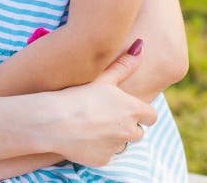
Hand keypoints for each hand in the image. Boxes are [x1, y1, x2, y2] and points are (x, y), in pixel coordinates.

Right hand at [48, 41, 155, 167]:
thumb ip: (124, 65)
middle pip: (138, 132)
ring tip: (93, 124)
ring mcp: (116, 147)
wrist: (54, 121)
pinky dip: (98, 148)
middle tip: (106, 115)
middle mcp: (129, 131)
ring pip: (121, 144)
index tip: (126, 107)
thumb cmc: (79, 94)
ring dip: (114, 138)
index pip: (151, 116)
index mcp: (132, 109)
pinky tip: (84, 136)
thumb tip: (141, 46)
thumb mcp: (103, 77)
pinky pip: (105, 154)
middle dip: (127, 126)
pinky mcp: (102, 160)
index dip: (141, 112)